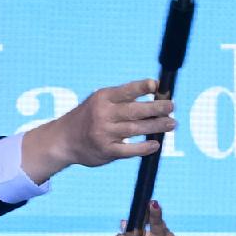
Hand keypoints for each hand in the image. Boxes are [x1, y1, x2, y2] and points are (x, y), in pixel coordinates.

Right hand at [26, 77, 173, 179]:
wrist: (63, 140)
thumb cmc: (88, 117)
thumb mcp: (99, 101)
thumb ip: (122, 98)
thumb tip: (156, 93)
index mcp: (103, 98)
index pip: (126, 91)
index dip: (141, 87)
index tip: (157, 85)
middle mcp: (103, 114)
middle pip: (135, 110)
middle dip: (157, 108)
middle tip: (172, 106)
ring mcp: (105, 133)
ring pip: (136, 129)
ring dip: (157, 126)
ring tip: (171, 124)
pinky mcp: (107, 151)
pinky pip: (130, 150)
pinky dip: (144, 147)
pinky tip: (156, 144)